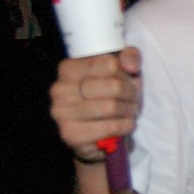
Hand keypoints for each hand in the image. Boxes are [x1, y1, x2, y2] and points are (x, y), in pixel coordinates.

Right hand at [50, 47, 140, 161]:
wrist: (99, 136)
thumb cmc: (111, 99)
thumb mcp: (123, 72)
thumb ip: (129, 57)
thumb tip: (130, 65)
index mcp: (69, 68)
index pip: (110, 64)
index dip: (127, 75)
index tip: (128, 82)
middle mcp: (60, 89)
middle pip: (113, 86)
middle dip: (131, 95)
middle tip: (133, 101)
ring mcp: (61, 112)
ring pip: (112, 107)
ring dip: (129, 111)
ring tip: (130, 112)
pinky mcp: (70, 134)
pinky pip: (109, 127)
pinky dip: (125, 126)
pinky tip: (125, 125)